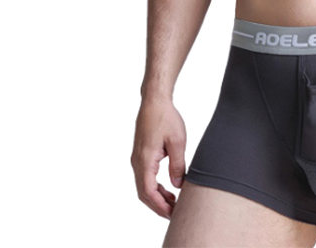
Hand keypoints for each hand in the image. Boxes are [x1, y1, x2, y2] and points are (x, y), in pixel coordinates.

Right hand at [131, 97, 186, 218]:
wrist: (154, 101)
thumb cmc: (166, 117)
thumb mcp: (177, 141)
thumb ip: (177, 165)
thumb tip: (178, 186)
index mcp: (145, 159)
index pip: (148, 191)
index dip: (159, 206)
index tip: (172, 214)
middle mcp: (137, 161)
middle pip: (144, 193)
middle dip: (158, 206)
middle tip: (175, 214)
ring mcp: (137, 158)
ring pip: (144, 186)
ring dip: (157, 197)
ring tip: (174, 203)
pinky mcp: (141, 155)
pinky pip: (145, 177)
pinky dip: (155, 187)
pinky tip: (168, 189)